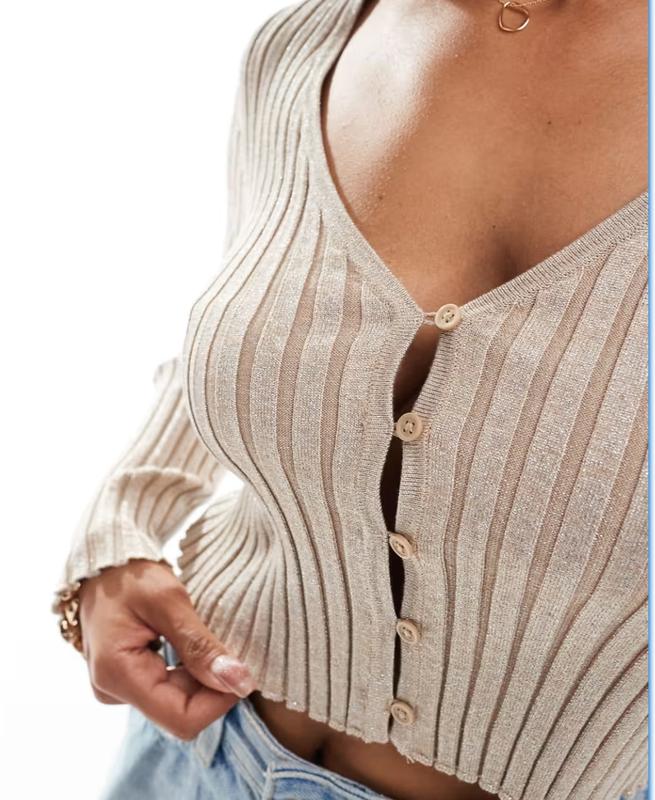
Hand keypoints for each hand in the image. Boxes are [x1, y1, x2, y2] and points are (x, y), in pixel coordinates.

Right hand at [77, 558, 256, 739]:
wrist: (102, 565)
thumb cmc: (131, 576)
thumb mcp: (169, 602)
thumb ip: (200, 645)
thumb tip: (239, 683)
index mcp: (118, 675)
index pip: (181, 719)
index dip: (218, 700)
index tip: (239, 667)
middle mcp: (114, 691)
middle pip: (180, 712)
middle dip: (210, 686)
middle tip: (224, 645)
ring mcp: (119, 688)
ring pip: (177, 702)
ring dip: (200, 677)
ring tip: (203, 640)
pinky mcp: (127, 680)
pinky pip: (167, 689)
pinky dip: (187, 672)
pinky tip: (190, 646)